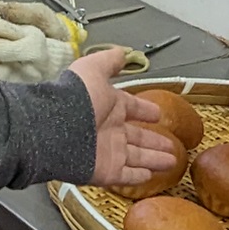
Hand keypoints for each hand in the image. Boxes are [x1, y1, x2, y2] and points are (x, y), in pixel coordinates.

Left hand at [68, 48, 182, 190]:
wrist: (55, 128)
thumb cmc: (76, 98)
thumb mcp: (94, 70)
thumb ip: (108, 62)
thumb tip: (120, 52)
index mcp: (108, 106)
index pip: (132, 109)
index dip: (145, 111)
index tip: (157, 114)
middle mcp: (109, 129)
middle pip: (138, 137)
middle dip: (155, 140)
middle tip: (171, 144)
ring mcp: (108, 152)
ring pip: (137, 157)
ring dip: (154, 159)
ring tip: (172, 161)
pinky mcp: (106, 171)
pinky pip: (126, 176)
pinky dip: (138, 177)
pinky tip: (150, 176)